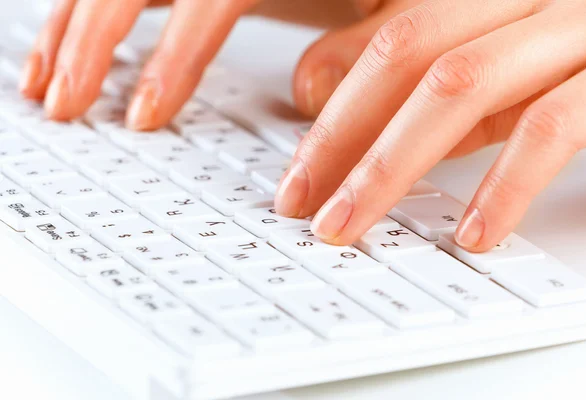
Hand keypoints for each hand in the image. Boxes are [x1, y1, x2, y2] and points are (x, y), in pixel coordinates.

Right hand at [19, 0, 412, 127]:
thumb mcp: (408, 15)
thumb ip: (368, 49)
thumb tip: (307, 94)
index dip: (173, 53)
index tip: (146, 113)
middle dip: (93, 38)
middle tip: (67, 105)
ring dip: (74, 24)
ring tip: (46, 83)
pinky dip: (95, 13)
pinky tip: (75, 41)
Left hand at [274, 0, 585, 251]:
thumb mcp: (497, 71)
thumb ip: (421, 80)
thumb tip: (319, 92)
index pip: (389, 43)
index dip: (333, 111)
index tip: (298, 176)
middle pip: (410, 55)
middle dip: (343, 139)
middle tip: (305, 207)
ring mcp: (583, 25)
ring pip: (461, 84)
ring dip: (393, 166)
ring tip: (353, 224)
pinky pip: (552, 124)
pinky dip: (504, 183)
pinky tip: (473, 232)